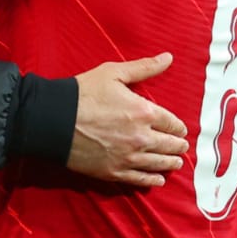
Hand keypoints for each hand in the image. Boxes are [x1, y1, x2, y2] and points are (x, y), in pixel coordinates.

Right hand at [68, 53, 187, 186]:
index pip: (171, 123)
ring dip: (170, 163)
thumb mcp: (113, 73)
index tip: (181, 129)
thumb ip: (144, 68)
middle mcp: (141, 137)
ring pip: (158, 164)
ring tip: (177, 164)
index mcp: (143, 112)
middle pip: (169, 145)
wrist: (54, 120)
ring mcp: (128, 157)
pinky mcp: (114, 172)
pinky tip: (158, 180)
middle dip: (178, 146)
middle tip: (182, 147)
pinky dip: (153, 180)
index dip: (179, 127)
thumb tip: (168, 57)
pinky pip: (140, 179)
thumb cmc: (83, 93)